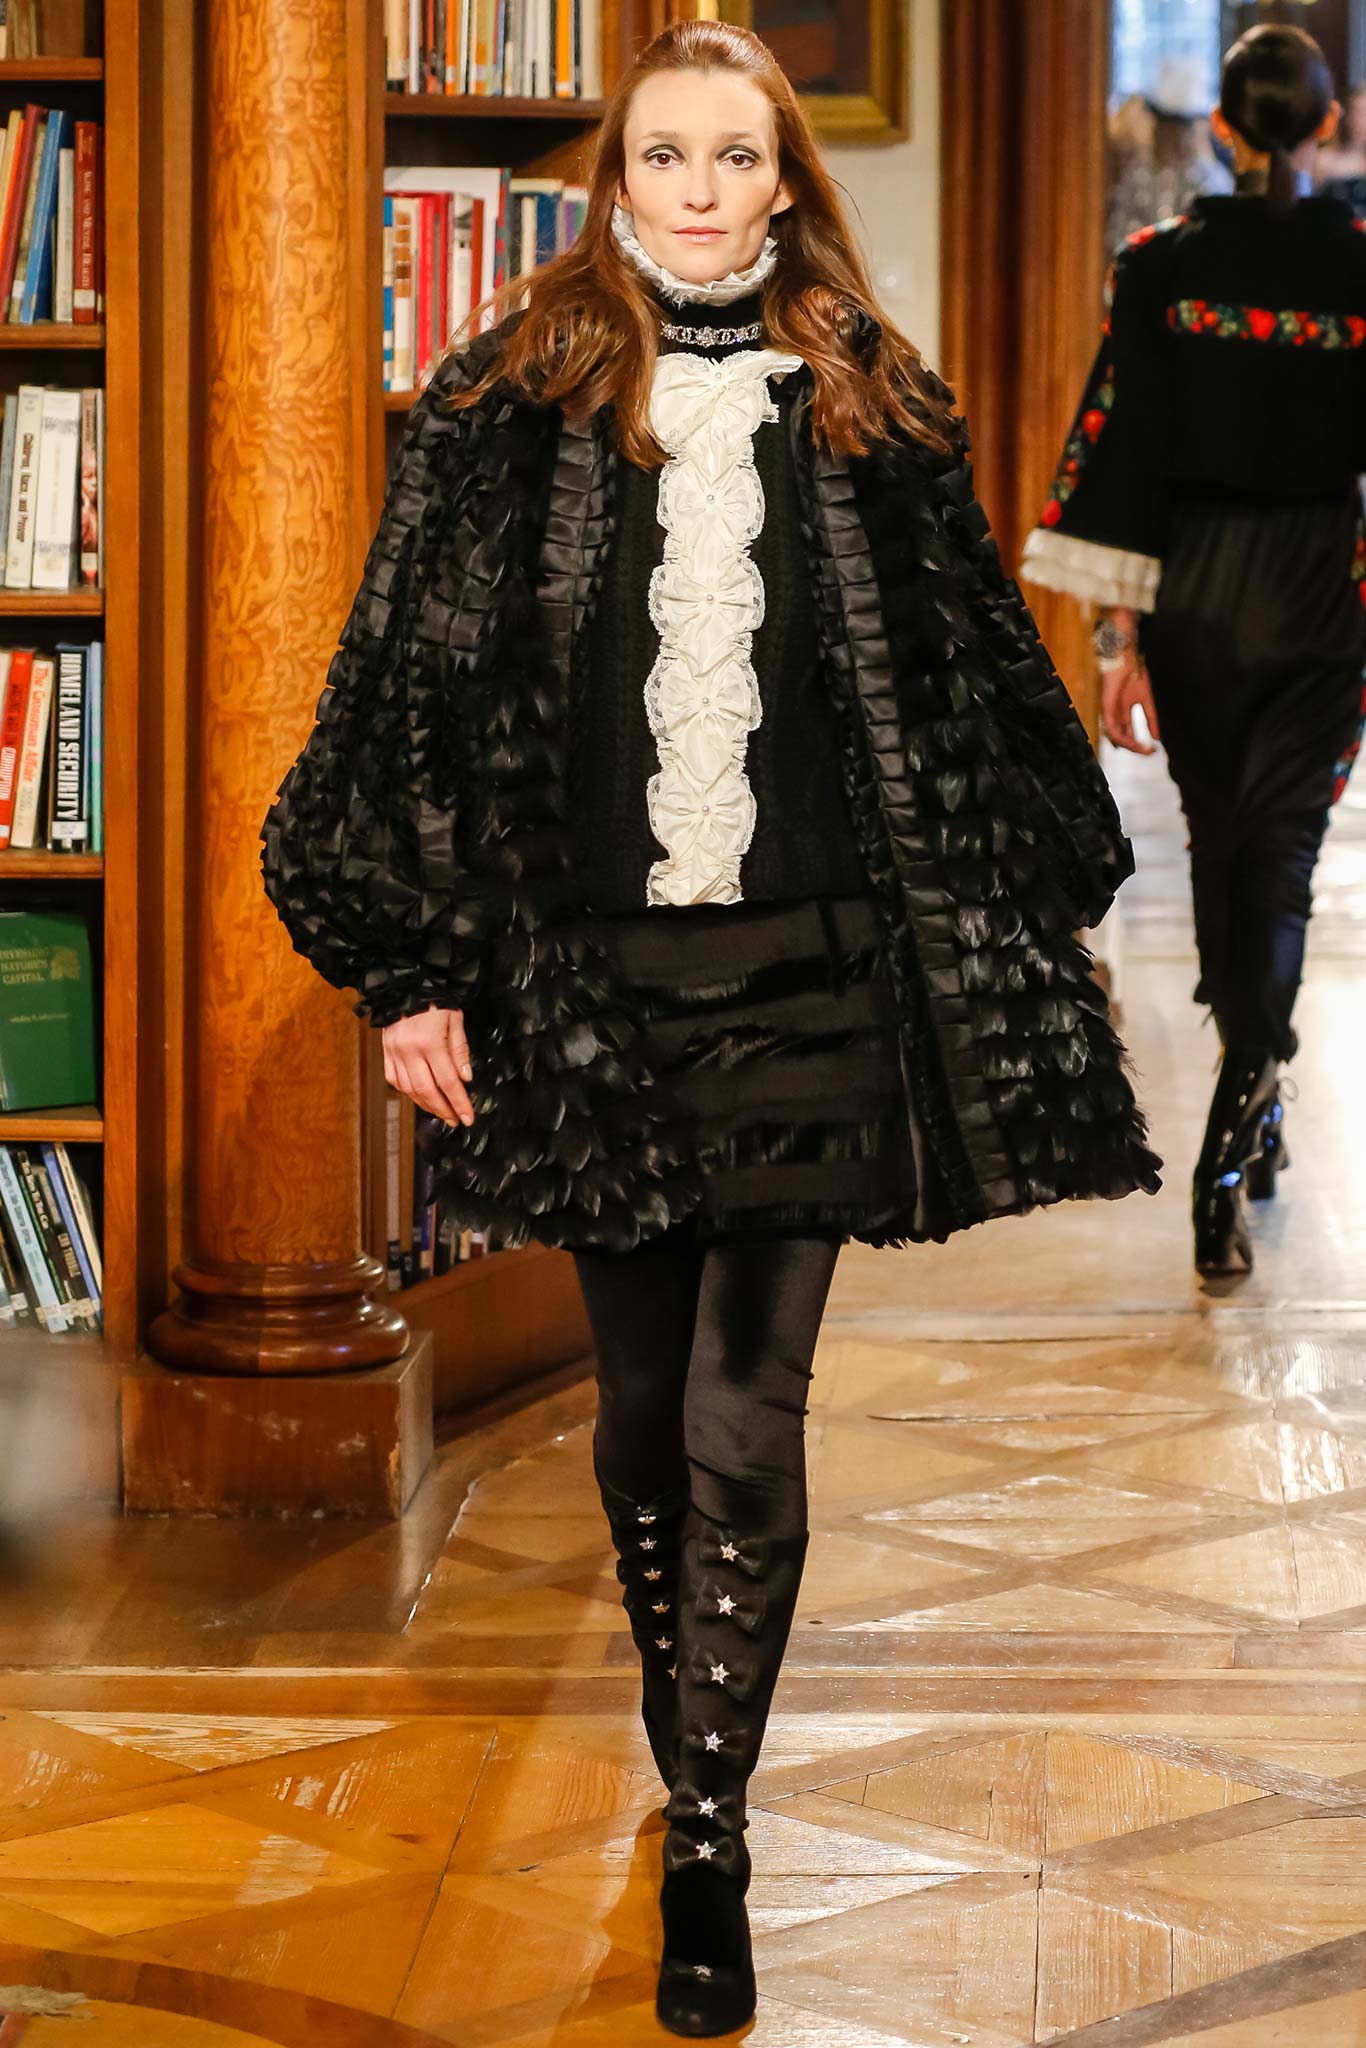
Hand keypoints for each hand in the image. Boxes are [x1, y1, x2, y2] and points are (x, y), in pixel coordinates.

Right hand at [382, 1007, 474, 1126]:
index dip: (459, 1103)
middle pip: (428, 1091)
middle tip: (455, 1120)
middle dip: (443, 1109)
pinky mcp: (385, 1052)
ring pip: (410, 1089)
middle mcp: (409, 1050)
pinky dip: (408, 1092)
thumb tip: (465, 1078)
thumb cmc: (434, 999)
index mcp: (430, 1042)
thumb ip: (460, 1050)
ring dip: (426, 1105)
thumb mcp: (455, 1019)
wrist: (404, 985)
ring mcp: (394, 1052)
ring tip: (441, 1112)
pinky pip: (395, 1080)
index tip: (467, 1118)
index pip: (448, 1082)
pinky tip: (420, 1098)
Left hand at [1101, 653, 1160, 756]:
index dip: (1140, 744)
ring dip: (1131, 745)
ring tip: (1144, 749)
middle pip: (1123, 738)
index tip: (1153, 750)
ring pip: (1117, 737)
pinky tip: (1133, 741)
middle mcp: (1116, 715)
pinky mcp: (1106, 708)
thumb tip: (1157, 737)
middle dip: (1137, 748)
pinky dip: (1122, 736)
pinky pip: (1112, 728)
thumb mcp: (1146, 700)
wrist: (1126, 659)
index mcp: (1124, 712)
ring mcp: (1110, 713)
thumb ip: (1151, 718)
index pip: (1129, 734)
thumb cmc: (1135, 674)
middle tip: (1150, 752)